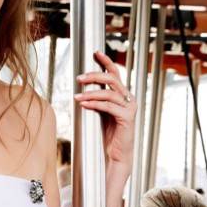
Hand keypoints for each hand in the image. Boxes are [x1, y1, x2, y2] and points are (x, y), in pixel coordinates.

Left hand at [74, 49, 135, 167]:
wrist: (117, 154)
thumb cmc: (109, 135)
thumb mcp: (102, 112)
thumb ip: (97, 99)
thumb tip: (83, 87)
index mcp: (123, 95)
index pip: (115, 73)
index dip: (106, 61)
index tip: (95, 52)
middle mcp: (129, 98)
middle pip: (112, 79)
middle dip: (94, 76)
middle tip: (79, 78)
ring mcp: (130, 108)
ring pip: (109, 93)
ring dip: (90, 93)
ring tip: (76, 96)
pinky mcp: (127, 118)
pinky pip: (108, 107)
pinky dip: (94, 104)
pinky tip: (83, 104)